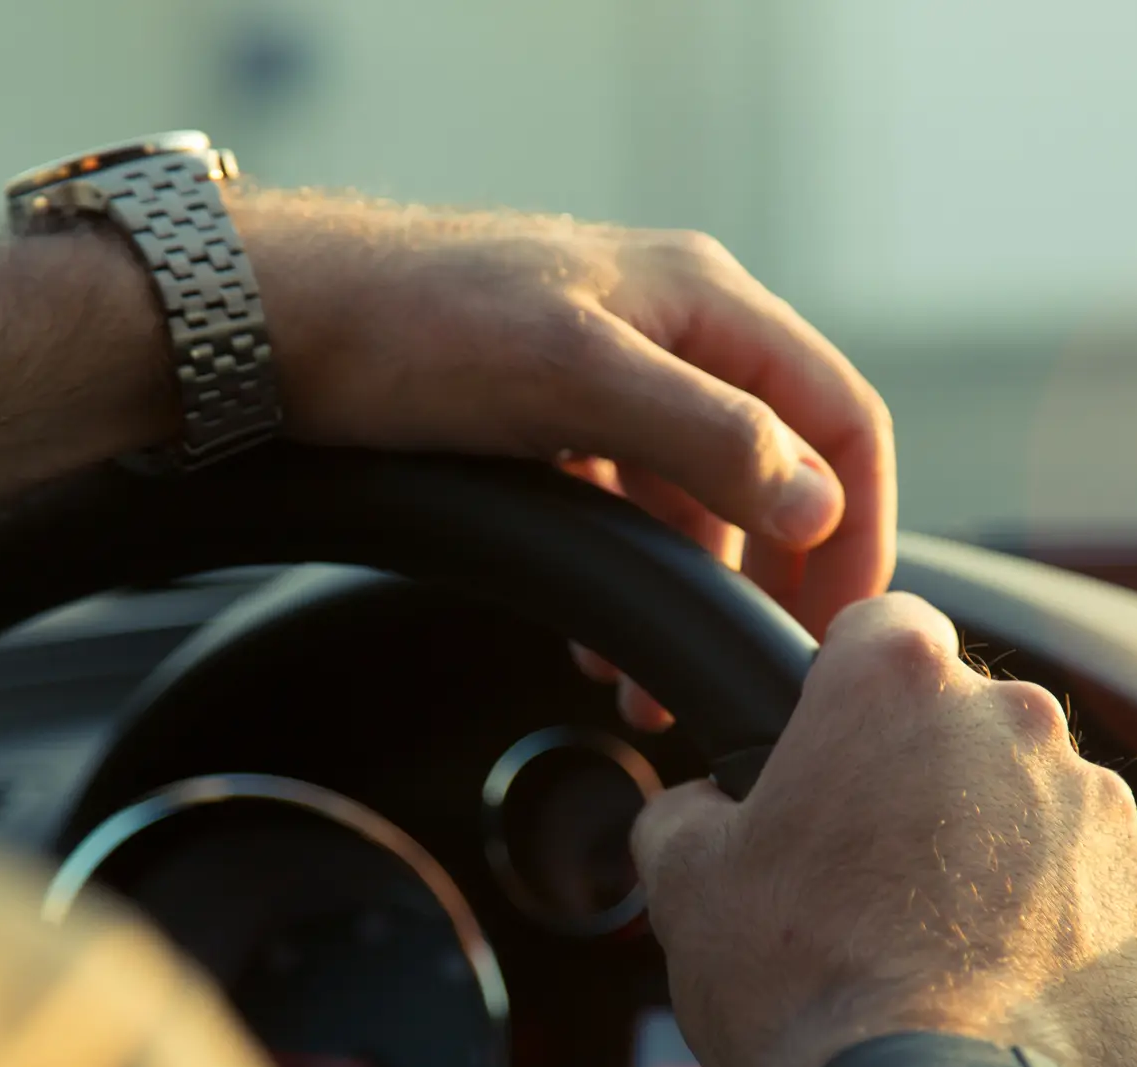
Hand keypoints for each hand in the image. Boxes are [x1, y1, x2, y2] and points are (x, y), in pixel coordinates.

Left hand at [233, 192, 896, 652]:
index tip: (843, 620)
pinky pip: (628, 511)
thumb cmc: (414, 327)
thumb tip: (816, 504)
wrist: (276, 319)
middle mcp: (674, 334)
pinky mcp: (557, 420)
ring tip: (649, 694)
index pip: (840, 416)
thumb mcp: (574, 379)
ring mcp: (615, 377)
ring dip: (691, 596)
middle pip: (779, 468)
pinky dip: (628, 580)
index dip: (861, 522)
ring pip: (696, 504)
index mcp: (704, 302)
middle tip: (760, 669)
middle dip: (774, 580)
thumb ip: (707, 437)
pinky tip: (597, 651)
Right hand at [628, 593, 1136, 1066]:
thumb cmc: (806, 987)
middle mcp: (1015, 722)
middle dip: (926, 776)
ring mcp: (1097, 809)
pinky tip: (999, 979)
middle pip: (965, 718)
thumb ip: (686, 812)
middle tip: (873, 868)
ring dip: (995, 849)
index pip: (879, 627)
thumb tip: (697, 810)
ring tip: (938, 941)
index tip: (834, 746)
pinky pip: (1097, 884)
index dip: (847, 688)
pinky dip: (1058, 919)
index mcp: (897, 683)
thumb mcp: (685, 882)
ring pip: (1036, 802)